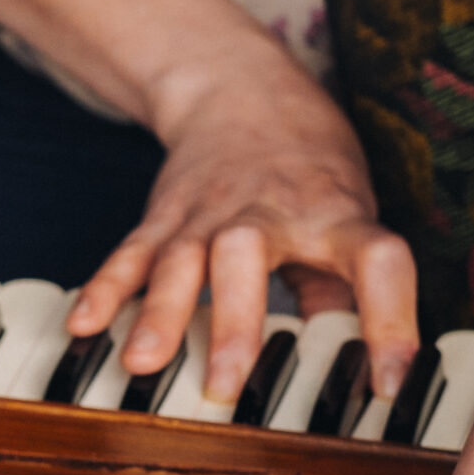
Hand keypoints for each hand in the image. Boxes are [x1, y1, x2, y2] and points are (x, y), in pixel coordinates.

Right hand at [67, 48, 419, 403]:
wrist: (242, 88)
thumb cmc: (309, 169)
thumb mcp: (348, 217)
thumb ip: (347, 293)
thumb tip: (360, 371)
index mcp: (334, 217)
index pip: (377, 263)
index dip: (389, 320)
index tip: (387, 383)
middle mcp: (268, 213)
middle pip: (247, 256)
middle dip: (232, 322)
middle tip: (222, 386)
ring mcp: (208, 213)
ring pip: (180, 259)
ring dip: (160, 312)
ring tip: (141, 363)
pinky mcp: (164, 217)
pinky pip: (131, 253)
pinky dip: (106, 289)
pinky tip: (84, 325)